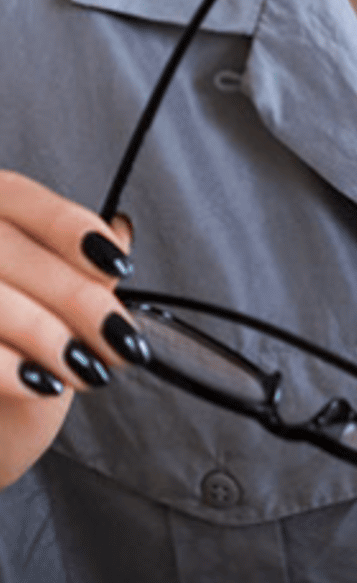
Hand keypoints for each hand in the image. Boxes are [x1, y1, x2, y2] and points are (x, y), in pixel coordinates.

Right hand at [0, 172, 142, 488]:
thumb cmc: (11, 350)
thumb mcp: (47, 301)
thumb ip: (75, 264)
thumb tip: (119, 234)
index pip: (19, 199)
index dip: (72, 228)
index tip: (119, 267)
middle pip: (6, 250)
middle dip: (76, 296)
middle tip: (120, 339)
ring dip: (47, 334)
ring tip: (89, 369)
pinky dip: (7, 367)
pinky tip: (43, 384)